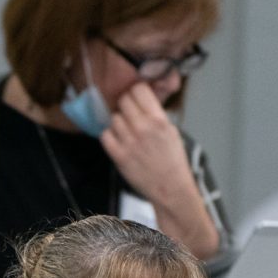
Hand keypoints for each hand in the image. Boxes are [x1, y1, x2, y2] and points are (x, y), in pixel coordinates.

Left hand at [100, 85, 218, 257]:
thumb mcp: (171, 130)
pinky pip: (105, 135)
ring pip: (114, 118)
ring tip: (127, 132)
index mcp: (159, 119)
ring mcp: (129, 142)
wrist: (171, 188)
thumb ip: (155, 113)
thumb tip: (141, 95)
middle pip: (123, 101)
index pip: (139, 89)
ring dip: (119, 122)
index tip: (136, 98)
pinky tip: (120, 141)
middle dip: (126, 105)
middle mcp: (143, 128)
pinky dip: (110, 136)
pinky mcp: (119, 156)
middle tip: (130, 115)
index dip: (136, 92)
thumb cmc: (172, 160)